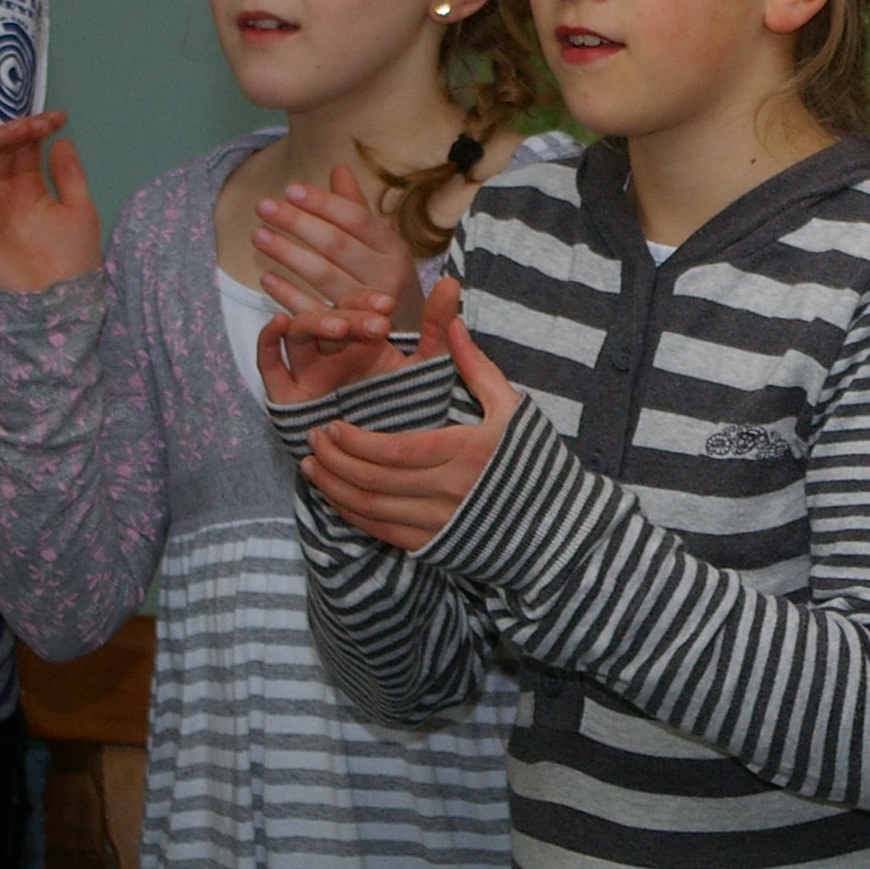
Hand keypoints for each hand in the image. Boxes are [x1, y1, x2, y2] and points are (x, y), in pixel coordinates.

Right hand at [0, 112, 100, 292]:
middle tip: (42, 123)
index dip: (38, 130)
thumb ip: (68, 174)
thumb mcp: (79, 208)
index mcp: (30, 190)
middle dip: (21, 132)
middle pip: (3, 152)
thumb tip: (62, 140)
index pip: (25, 151)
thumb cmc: (72, 258)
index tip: (60, 117)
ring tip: (21, 128)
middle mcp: (4, 193)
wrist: (56, 297)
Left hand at [252, 165, 424, 328]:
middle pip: (338, 244)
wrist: (411, 338)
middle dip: (298, 223)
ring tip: (258, 235)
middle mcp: (386, 275)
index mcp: (394, 249)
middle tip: (263, 206)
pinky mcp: (351, 332)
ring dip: (288, 254)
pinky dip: (288, 295)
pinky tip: (266, 278)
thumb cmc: (389, 283)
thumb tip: (338, 169)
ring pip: (324, 275)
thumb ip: (357, 210)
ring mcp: (370, 306)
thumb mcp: (383, 246)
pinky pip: (315, 310)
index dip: (323, 203)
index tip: (291, 189)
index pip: (357, 219)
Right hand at [259, 277, 459, 405]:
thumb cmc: (403, 409)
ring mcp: (307, 368)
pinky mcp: (287, 393)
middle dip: (351, 315)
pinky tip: (278, 322)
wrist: (386, 460)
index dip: (367, 300)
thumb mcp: (425, 365)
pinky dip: (267, 340)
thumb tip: (452, 282)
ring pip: (300, 332)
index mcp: (363, 338)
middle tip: (377, 325)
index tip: (387, 305)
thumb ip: (437, 326)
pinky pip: (268, 362)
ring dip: (316, 322)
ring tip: (340, 328)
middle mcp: (333, 349)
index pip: (357, 305)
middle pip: (331, 315)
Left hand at [297, 297, 520, 549]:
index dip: (354, 441)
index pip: (393, 450)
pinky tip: (337, 498)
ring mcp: (440, 523)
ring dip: (335, 488)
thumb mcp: (512, 408)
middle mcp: (449, 491)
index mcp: (466, 453)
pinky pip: (382, 532)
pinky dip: (353, 515)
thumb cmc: (537, 460)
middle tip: (313, 439)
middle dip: (335, 460)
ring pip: (372, 508)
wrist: (557, 525)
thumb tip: (453, 323)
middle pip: (374, 480)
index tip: (330, 424)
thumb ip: (476, 367)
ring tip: (312, 466)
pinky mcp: (435, 545)